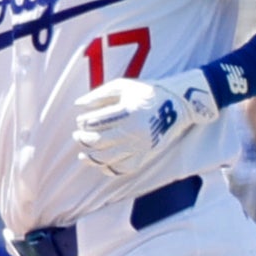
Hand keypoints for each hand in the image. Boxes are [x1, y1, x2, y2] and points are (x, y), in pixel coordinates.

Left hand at [77, 67, 222, 172]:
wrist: (177, 105)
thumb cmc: (146, 92)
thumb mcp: (123, 86)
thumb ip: (99, 94)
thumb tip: (78, 104)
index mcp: (127, 111)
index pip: (95, 122)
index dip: (83, 122)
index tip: (80, 120)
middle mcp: (133, 131)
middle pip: (98, 141)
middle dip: (83, 139)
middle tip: (77, 135)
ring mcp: (139, 146)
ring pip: (107, 158)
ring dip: (91, 158)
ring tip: (83, 153)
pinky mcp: (145, 156)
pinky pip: (122, 169)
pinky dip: (108, 169)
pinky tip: (100, 164)